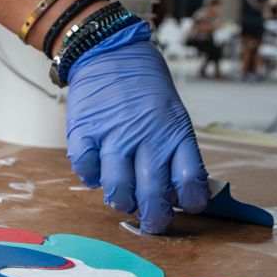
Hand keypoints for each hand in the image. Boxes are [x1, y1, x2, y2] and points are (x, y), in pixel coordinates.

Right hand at [65, 23, 209, 233]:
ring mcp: (113, 135)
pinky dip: (91, 177)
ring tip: (124, 200)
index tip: (190, 207)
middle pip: (153, 193)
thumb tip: (177, 193)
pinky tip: (97, 172)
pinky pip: (86, 170)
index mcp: (175, 131)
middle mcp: (146, 136)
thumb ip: (175, 150)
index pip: (190, 178)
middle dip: (154, 218)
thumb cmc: (146, 89)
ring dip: (122, 202)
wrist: (110, 52)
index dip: (192, 201)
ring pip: (118, 188)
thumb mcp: (172, 114)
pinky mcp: (84, 132)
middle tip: (153, 224)